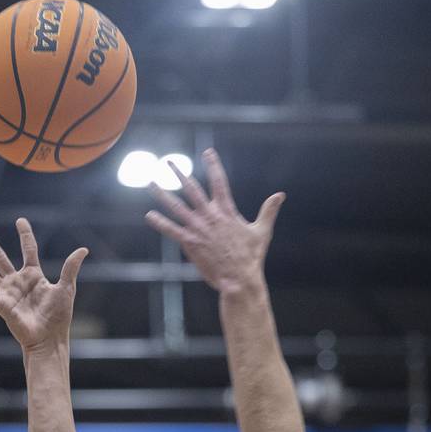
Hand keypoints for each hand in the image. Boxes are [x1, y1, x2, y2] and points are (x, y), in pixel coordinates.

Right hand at [0, 218, 87, 352]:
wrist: (50, 338)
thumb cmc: (59, 317)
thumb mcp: (66, 288)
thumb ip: (70, 268)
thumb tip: (83, 249)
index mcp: (33, 276)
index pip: (28, 250)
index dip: (25, 235)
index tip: (20, 220)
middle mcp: (18, 282)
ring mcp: (7, 293)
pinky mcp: (1, 305)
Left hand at [145, 148, 284, 291]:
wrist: (239, 278)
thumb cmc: (251, 257)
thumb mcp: (262, 231)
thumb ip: (268, 211)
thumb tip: (280, 195)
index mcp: (227, 211)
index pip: (219, 181)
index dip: (213, 165)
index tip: (207, 153)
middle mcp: (210, 216)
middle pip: (192, 189)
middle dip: (179, 174)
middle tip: (169, 162)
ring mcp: (198, 229)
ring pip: (177, 206)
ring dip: (162, 194)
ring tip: (151, 183)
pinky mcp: (190, 243)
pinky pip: (172, 230)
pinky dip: (160, 222)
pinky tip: (149, 215)